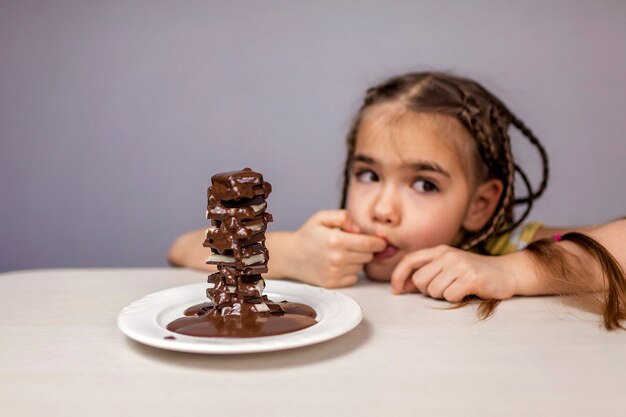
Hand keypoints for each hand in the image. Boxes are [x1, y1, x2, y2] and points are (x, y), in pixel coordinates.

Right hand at [287, 210, 386, 287]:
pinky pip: (353, 278)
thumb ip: (343, 216)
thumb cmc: (308, 235)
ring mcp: (334, 272)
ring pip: (361, 267)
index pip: (369, 244)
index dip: (379, 242)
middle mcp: (336, 258)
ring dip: (357, 260)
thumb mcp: (322, 217)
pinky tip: (339, 264)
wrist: (291, 256)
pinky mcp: (332, 283)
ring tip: (343, 254)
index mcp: (336, 240)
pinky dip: (350, 272)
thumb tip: (359, 228)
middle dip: (367, 250)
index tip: (380, 241)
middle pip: (368, 256)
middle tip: (355, 245)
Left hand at [390, 245, 519, 301]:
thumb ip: (429, 272)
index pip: (410, 260)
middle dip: (428, 291)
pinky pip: (450, 296)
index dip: (398, 275)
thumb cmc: (475, 273)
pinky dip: (456, 299)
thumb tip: (403, 286)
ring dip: (444, 295)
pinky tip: (467, 292)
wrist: (507, 272)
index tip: (396, 291)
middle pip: (419, 281)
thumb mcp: (450, 266)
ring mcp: (459, 265)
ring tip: (458, 289)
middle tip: (445, 289)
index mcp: (440, 251)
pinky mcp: (471, 278)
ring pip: (434, 291)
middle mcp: (448, 255)